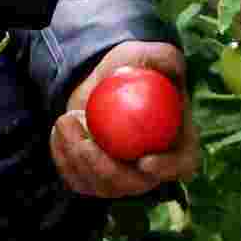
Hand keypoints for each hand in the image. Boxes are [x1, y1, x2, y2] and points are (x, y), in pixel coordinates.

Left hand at [52, 39, 199, 201]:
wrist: (105, 83)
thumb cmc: (135, 68)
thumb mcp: (151, 55)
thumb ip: (164, 58)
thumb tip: (171, 69)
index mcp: (178, 144)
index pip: (182, 166)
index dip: (167, 169)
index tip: (144, 160)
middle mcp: (153, 170)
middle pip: (132, 185)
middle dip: (103, 167)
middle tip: (84, 140)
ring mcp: (122, 179)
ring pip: (100, 186)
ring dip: (77, 156)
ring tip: (65, 120)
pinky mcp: (95, 179)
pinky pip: (78, 180)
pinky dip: (63, 157)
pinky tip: (59, 131)